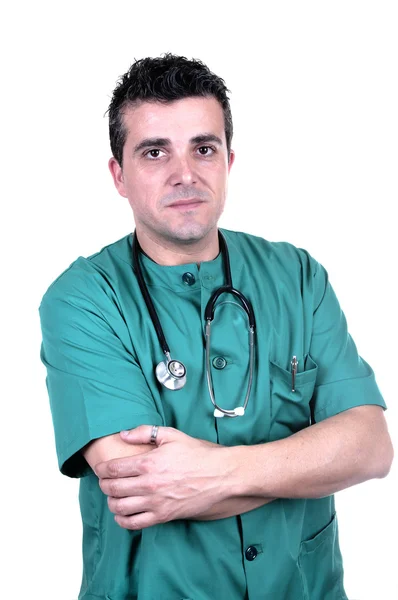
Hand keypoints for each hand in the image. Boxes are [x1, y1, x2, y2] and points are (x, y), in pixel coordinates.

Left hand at [95, 426, 235, 529]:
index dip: (101, 469)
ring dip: (111, 501)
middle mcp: (148, 484)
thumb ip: (145, 432)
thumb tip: (124, 435)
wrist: (220, 475)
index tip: (101, 468)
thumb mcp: (172, 435)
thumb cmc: (197, 454)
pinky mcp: (163, 516)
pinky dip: (123, 520)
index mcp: (148, 463)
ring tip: (114, 495)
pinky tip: (123, 513)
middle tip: (105, 480)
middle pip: (112, 488)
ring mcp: (155, 503)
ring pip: (119, 507)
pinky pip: (134, 523)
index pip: (112, 469)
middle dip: (104, 484)